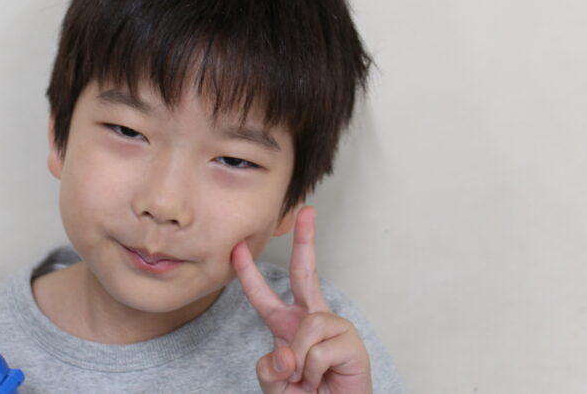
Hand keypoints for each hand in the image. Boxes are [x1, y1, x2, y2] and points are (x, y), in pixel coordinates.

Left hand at [231, 206, 371, 392]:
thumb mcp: (275, 384)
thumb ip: (269, 369)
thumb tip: (285, 351)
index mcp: (288, 326)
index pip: (264, 296)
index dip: (248, 273)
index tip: (237, 248)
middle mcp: (312, 319)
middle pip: (305, 272)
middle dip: (306, 240)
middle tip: (307, 211)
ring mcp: (334, 326)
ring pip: (306, 329)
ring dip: (301, 362)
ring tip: (310, 379)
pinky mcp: (350, 340)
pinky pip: (318, 350)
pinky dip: (314, 370)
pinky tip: (324, 377)